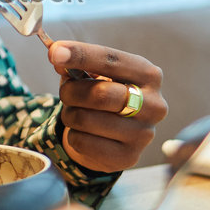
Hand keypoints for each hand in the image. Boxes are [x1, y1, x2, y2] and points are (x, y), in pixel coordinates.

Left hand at [49, 41, 166, 172]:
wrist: (116, 137)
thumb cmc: (105, 96)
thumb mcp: (95, 75)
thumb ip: (77, 65)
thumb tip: (57, 56)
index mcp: (149, 75)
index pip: (111, 61)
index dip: (81, 55)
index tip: (55, 52)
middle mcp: (154, 104)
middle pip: (101, 94)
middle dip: (72, 91)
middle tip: (65, 92)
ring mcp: (143, 134)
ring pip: (87, 120)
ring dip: (69, 114)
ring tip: (75, 113)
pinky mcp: (128, 156)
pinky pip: (83, 142)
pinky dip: (73, 135)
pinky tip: (83, 133)